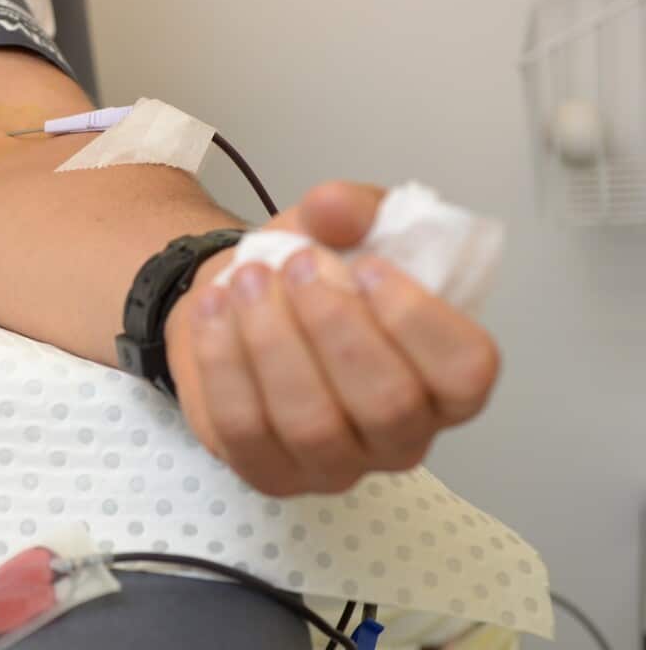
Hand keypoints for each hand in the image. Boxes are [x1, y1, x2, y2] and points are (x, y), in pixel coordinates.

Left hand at [164, 182, 499, 496]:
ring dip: (272, 341)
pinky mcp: (266, 471)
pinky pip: (242, 428)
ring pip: (310, 423)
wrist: (241, 297)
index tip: (370, 267)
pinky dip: (222, 362)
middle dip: (334, 324)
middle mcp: (401, 437)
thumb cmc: (309, 273)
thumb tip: (336, 207)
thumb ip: (352, 208)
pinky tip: (213, 310)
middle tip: (298, 264)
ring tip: (248, 280)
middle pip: (386, 404)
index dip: (417, 319)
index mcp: (445, 380)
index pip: (466, 372)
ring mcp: (333, 465)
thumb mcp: (341, 224)